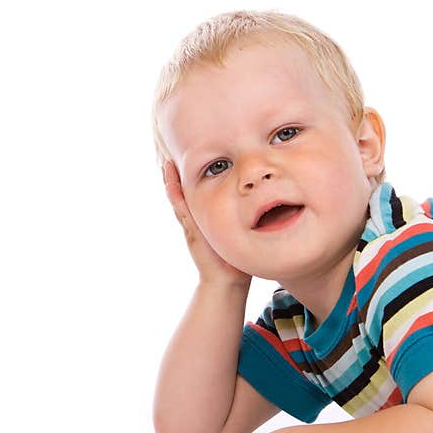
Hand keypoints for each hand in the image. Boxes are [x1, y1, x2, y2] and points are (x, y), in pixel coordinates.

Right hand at [163, 161, 251, 288]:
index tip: (192, 155)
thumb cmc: (236, 256)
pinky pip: (181, 209)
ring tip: (165, 161)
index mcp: (205, 216)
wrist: (228, 280)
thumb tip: (266, 200)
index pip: (197, 190)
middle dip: (177, 173)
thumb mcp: (241, 229)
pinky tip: (170, 182)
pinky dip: (174, 195)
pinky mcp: (192, 230)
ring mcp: (191, 224)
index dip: (193, 174)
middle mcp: (196, 218)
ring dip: (170, 180)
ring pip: (178, 197)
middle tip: (168, 151)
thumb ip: (247, 216)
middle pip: (183, 190)